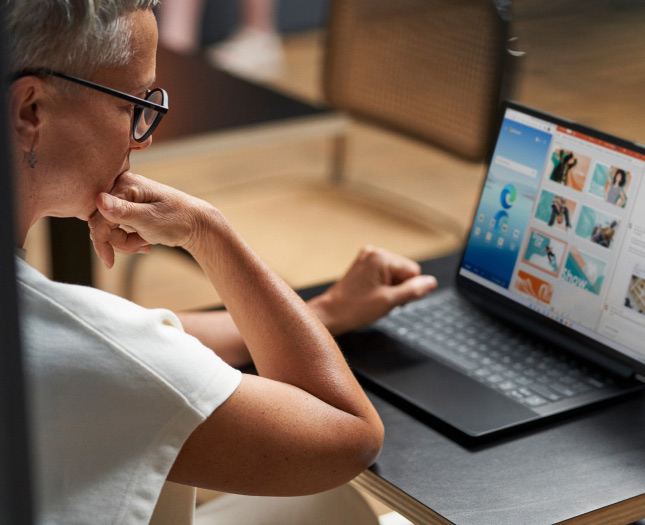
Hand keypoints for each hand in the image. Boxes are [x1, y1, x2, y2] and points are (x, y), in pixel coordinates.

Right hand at [89, 172, 212, 267]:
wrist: (196, 225)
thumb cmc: (178, 220)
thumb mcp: (150, 218)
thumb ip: (123, 211)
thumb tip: (99, 200)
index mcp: (125, 184)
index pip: (99, 215)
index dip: (101, 240)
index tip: (109, 261)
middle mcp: (122, 188)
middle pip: (102, 223)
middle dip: (119, 241)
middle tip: (140, 245)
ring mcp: (125, 200)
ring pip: (110, 229)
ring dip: (126, 242)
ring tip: (146, 243)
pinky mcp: (130, 211)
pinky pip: (118, 230)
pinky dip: (129, 240)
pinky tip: (145, 241)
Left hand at [310, 246, 436, 334]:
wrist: (331, 314)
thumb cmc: (355, 308)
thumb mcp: (389, 301)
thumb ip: (413, 290)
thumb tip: (431, 282)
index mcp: (381, 257)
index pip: (413, 272)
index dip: (406, 289)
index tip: (390, 299)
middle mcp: (375, 252)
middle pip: (405, 272)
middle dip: (398, 288)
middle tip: (381, 300)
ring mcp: (368, 258)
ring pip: (395, 274)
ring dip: (390, 289)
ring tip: (374, 298)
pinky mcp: (363, 265)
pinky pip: (384, 275)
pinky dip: (382, 286)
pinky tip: (371, 294)